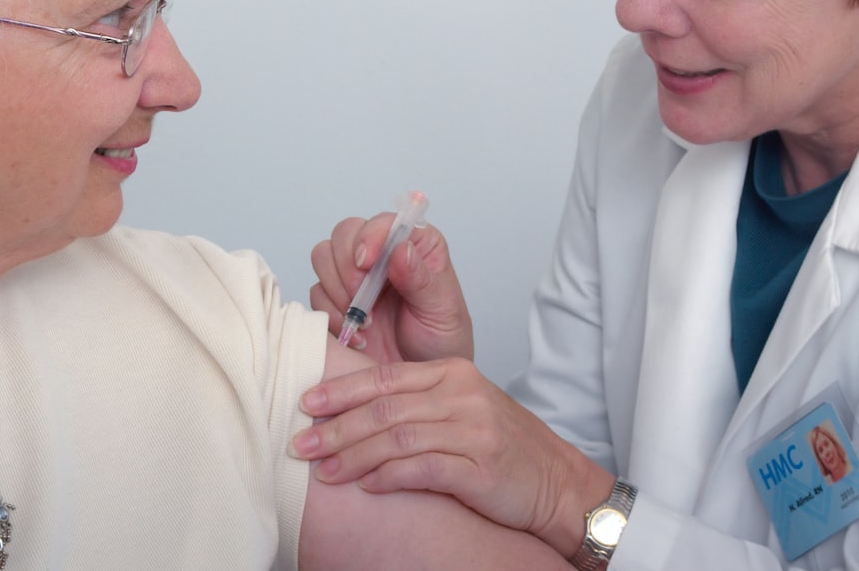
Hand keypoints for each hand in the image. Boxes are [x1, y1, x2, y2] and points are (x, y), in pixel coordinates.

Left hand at [291, 357, 613, 557]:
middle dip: (336, 426)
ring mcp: (474, 430)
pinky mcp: (481, 468)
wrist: (556, 482)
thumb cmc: (503, 446)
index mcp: (453, 372)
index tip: (306, 402)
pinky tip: (366, 486)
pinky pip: (423, 469)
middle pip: (385, 407)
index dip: (342, 389)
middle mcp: (462, 395)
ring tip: (324, 472)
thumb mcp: (460, 408)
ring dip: (354, 456)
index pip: (385, 376)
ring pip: (397, 438)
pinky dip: (389, 477)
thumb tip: (351, 410)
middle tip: (301, 441)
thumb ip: (414, 402)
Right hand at [309, 214, 472, 363]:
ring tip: (364, 321)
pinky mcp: (336, 300)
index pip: (384, 222)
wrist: (420, 383)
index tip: (367, 262)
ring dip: (337, 289)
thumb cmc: (442, 341)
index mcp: (416, 245)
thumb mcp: (442, 310)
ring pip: (324, 256)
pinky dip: (331, 314)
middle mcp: (383, 254)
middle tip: (361, 298)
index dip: (371, 236)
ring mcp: (356, 276)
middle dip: (347, 265)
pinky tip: (357, 336)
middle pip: (345, 233)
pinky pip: (316, 292)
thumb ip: (422, 280)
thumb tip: (402, 249)